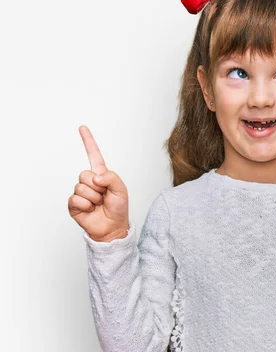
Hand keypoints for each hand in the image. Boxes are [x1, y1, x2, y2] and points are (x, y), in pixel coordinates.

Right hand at [68, 125, 129, 241]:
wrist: (112, 227)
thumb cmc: (119, 208)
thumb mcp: (121, 189)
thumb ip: (112, 178)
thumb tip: (95, 177)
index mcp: (101, 175)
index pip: (94, 155)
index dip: (88, 141)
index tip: (82, 127)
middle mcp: (89, 181)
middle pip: (85, 174)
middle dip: (97, 186)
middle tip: (104, 196)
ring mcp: (80, 192)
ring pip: (81, 187)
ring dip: (93, 197)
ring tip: (99, 204)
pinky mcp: (73, 204)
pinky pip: (76, 198)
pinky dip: (86, 205)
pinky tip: (91, 209)